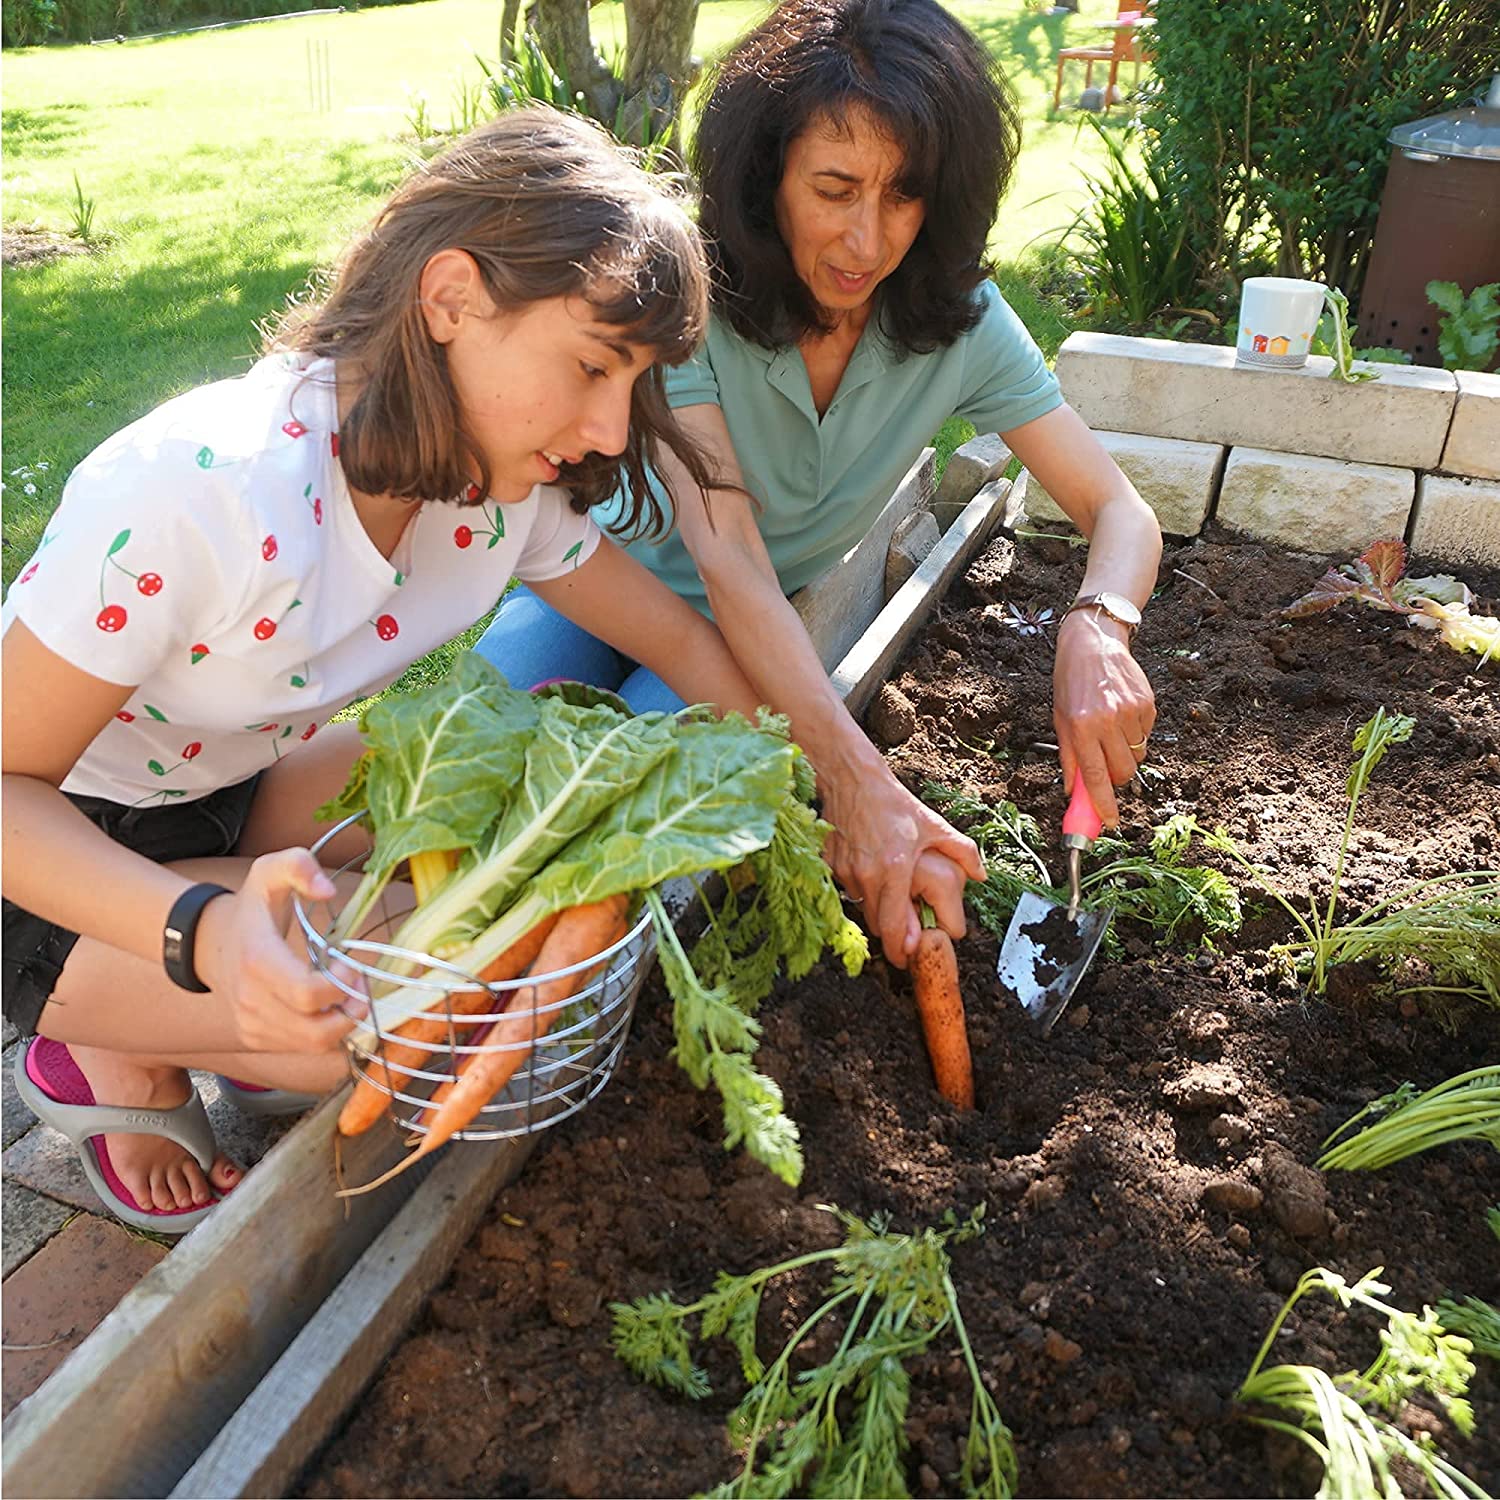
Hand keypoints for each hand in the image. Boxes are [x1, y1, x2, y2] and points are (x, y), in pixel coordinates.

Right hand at [195, 849, 364, 1052]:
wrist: (208, 942)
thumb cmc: (250, 908)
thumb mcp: (268, 871)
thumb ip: (298, 866)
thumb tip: (328, 889)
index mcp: (258, 961)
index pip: (307, 995)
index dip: (341, 986)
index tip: (351, 965)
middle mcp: (251, 1000)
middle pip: (316, 1031)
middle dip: (350, 1011)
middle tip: (359, 986)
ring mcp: (251, 1024)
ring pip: (312, 1045)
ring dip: (342, 1024)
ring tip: (348, 996)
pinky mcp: (255, 1038)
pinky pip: (301, 1049)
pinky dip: (325, 1034)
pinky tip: (328, 1008)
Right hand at [821, 769, 982, 968]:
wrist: (852, 780)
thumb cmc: (893, 803)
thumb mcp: (933, 825)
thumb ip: (962, 852)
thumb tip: (982, 876)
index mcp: (896, 869)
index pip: (895, 927)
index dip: (901, 951)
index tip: (907, 960)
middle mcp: (867, 875)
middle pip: (878, 926)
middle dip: (894, 933)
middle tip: (908, 929)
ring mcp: (846, 871)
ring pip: (863, 907)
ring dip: (878, 909)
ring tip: (891, 889)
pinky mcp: (831, 865)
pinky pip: (848, 890)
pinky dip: (862, 889)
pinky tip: (871, 870)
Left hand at [1052, 608, 1155, 826]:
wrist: (1092, 643)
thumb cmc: (1071, 684)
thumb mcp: (1060, 719)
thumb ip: (1069, 758)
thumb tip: (1076, 792)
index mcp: (1080, 727)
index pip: (1095, 777)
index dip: (1102, 804)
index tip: (1109, 822)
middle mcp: (1107, 721)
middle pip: (1123, 772)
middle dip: (1116, 777)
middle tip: (1106, 765)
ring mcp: (1130, 712)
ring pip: (1137, 756)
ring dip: (1126, 753)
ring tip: (1111, 730)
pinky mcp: (1147, 704)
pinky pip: (1147, 736)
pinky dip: (1136, 734)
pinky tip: (1122, 715)